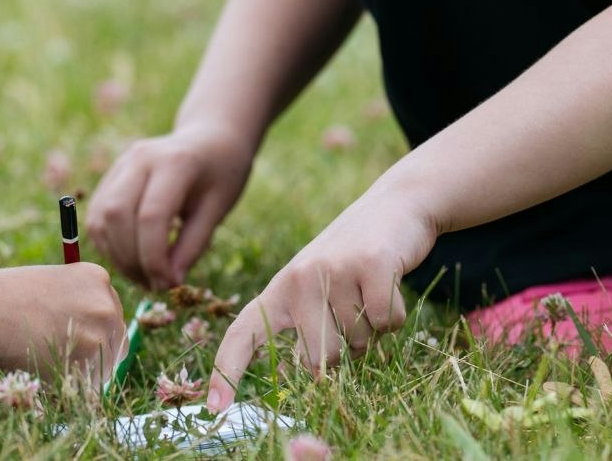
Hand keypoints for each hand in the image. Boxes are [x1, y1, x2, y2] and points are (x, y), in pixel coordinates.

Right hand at [0, 263, 129, 383]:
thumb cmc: (6, 297)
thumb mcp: (54, 285)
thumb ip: (79, 303)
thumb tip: (95, 334)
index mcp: (98, 279)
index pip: (113, 313)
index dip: (96, 330)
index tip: (77, 338)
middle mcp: (105, 304)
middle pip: (116, 340)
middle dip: (95, 352)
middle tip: (66, 357)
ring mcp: (98, 334)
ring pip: (104, 366)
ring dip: (83, 371)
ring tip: (48, 360)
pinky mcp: (86, 363)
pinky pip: (87, 384)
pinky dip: (70, 385)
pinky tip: (45, 369)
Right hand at [86, 121, 255, 289]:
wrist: (209, 138)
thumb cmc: (221, 175)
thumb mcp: (217, 209)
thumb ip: (192, 245)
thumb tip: (167, 282)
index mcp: (175, 162)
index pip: (151, 216)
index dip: (154, 258)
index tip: (169, 284)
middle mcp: (140, 158)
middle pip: (117, 215)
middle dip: (131, 259)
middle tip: (154, 284)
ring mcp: (121, 164)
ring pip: (101, 218)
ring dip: (118, 256)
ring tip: (144, 275)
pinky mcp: (111, 176)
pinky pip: (98, 217)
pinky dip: (110, 244)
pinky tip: (133, 258)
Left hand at [207, 184, 436, 409]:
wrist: (395, 204)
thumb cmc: (354, 259)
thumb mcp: (319, 288)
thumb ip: (307, 327)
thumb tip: (309, 372)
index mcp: (280, 288)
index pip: (244, 332)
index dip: (227, 370)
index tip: (215, 406)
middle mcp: (300, 277)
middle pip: (319, 359)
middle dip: (343, 352)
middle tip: (352, 312)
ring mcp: (334, 268)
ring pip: (359, 343)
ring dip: (373, 329)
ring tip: (369, 290)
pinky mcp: (371, 263)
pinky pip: (388, 322)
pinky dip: (395, 314)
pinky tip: (389, 281)